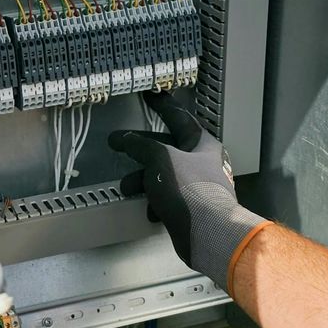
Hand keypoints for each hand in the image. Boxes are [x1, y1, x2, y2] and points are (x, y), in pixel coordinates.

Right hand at [108, 92, 268, 284]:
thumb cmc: (189, 188)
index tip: (150, 95)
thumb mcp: (159, 159)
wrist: (209, 232)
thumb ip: (141, 146)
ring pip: (163, 176)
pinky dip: (155, 202)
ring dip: (143, 180)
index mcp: (201, 143)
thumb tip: (126, 138)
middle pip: (166, 148)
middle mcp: (201, 162)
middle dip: (140, 151)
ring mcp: (197, 186)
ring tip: (126, 188)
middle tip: (118, 145)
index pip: (178, 116)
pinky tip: (148, 210)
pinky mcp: (192, 208)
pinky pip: (167, 198)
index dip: (162, 105)